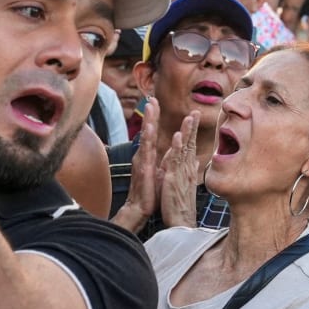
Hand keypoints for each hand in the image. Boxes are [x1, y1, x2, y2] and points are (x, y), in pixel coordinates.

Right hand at [113, 101, 163, 231]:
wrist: (139, 209)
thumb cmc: (150, 194)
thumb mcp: (159, 174)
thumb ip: (163, 163)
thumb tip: (169, 155)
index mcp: (148, 157)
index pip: (152, 134)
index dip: (153, 120)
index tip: (156, 105)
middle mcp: (143, 156)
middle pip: (147, 131)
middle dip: (150, 114)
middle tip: (152, 98)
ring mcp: (142, 161)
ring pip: (146, 136)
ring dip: (148, 121)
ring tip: (150, 107)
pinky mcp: (144, 168)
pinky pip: (146, 150)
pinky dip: (147, 138)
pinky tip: (149, 128)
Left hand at [160, 113, 200, 228]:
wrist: (179, 221)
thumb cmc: (180, 204)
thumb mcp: (184, 183)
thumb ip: (188, 170)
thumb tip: (194, 161)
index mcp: (187, 168)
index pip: (191, 145)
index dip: (192, 130)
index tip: (194, 116)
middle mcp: (187, 168)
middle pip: (191, 143)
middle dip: (193, 126)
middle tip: (196, 111)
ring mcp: (181, 173)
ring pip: (185, 148)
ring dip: (188, 132)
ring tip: (191, 117)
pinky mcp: (174, 178)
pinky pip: (176, 160)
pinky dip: (178, 147)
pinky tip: (179, 136)